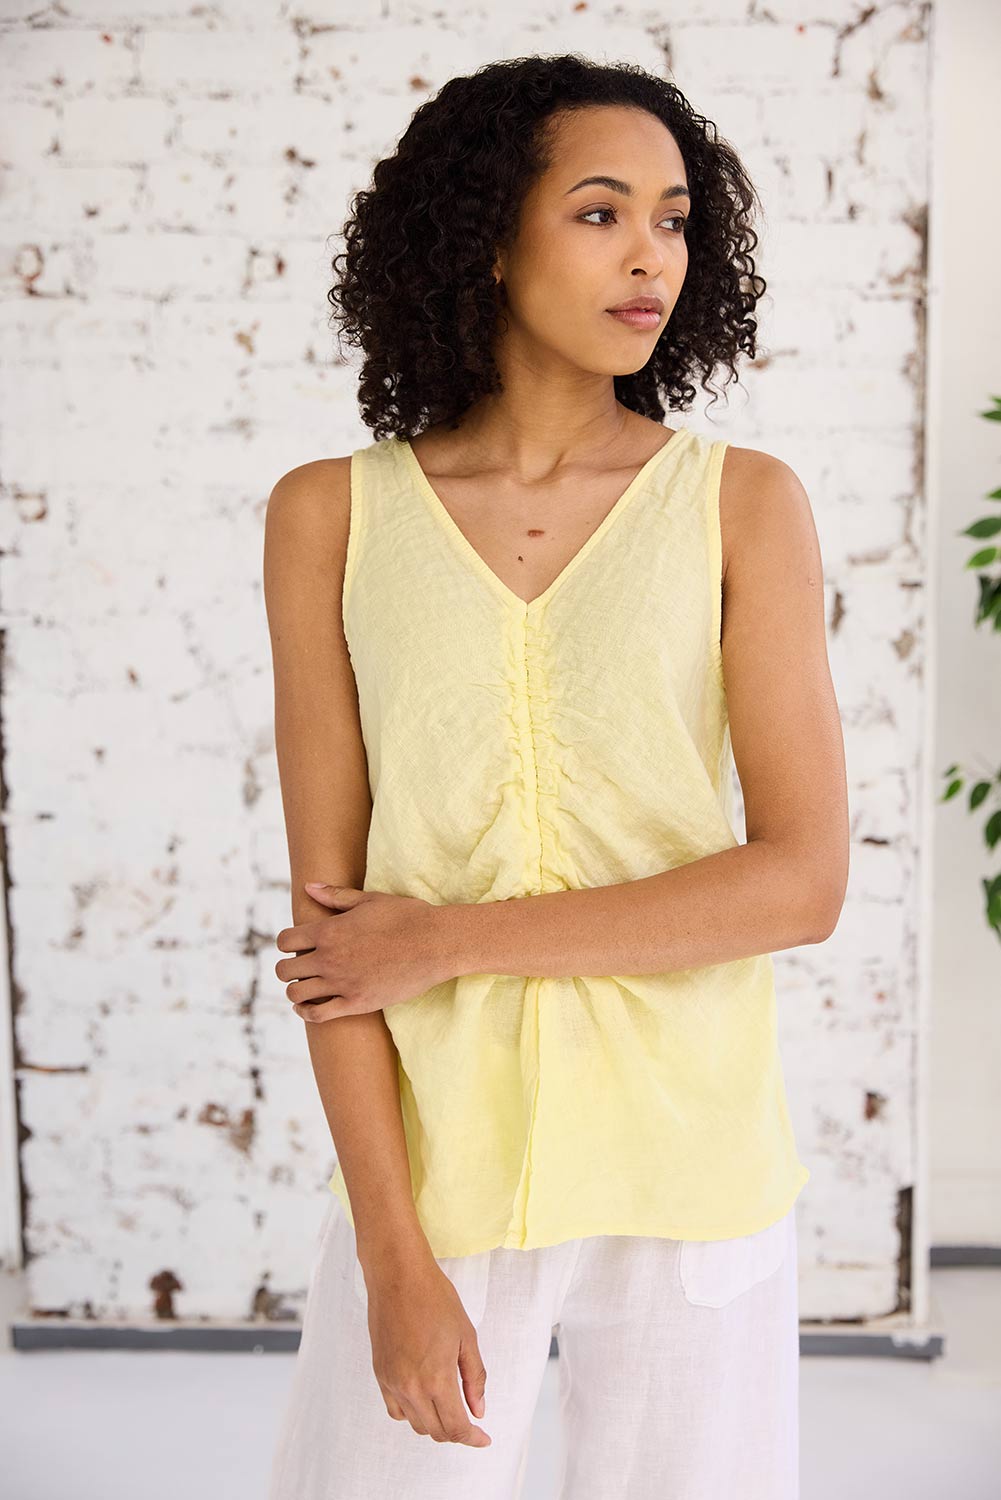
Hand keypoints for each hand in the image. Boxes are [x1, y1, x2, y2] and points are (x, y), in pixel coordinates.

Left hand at [274, 883, 453, 1021]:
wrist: (436, 944)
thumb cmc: (406, 917)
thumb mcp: (369, 900)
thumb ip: (335, 895)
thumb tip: (308, 886)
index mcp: (329, 930)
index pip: (284, 940)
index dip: (286, 942)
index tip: (296, 944)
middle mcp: (329, 958)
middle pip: (284, 970)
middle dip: (287, 967)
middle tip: (301, 966)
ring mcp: (341, 983)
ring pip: (295, 993)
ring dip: (295, 990)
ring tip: (305, 986)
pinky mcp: (357, 1004)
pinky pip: (317, 1015)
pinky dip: (305, 1012)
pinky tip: (308, 1006)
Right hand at [365, 1256, 490, 1446]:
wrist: (398, 1276)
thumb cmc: (435, 1299)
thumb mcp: (466, 1336)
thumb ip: (474, 1378)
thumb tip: (478, 1410)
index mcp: (436, 1378)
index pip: (456, 1426)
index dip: (473, 1438)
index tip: (483, 1439)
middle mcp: (410, 1387)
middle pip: (436, 1431)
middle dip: (457, 1432)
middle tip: (471, 1422)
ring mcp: (391, 1382)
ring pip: (416, 1423)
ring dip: (435, 1423)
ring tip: (450, 1408)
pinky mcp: (379, 1374)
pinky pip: (395, 1410)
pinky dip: (412, 1413)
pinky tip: (423, 1399)